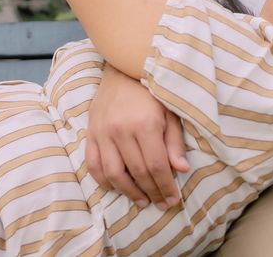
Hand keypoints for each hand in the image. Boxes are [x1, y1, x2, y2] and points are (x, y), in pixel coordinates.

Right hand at [86, 64, 189, 208]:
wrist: (121, 69)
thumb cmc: (151, 90)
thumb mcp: (170, 111)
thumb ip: (174, 142)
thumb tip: (181, 169)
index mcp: (145, 124)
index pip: (156, 166)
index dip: (165, 186)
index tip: (173, 199)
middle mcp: (121, 131)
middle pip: (137, 172)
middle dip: (152, 192)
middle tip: (161, 203)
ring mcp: (102, 133)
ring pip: (113, 174)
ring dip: (128, 192)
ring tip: (142, 200)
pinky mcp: (90, 133)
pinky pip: (93, 165)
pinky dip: (104, 181)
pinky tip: (117, 188)